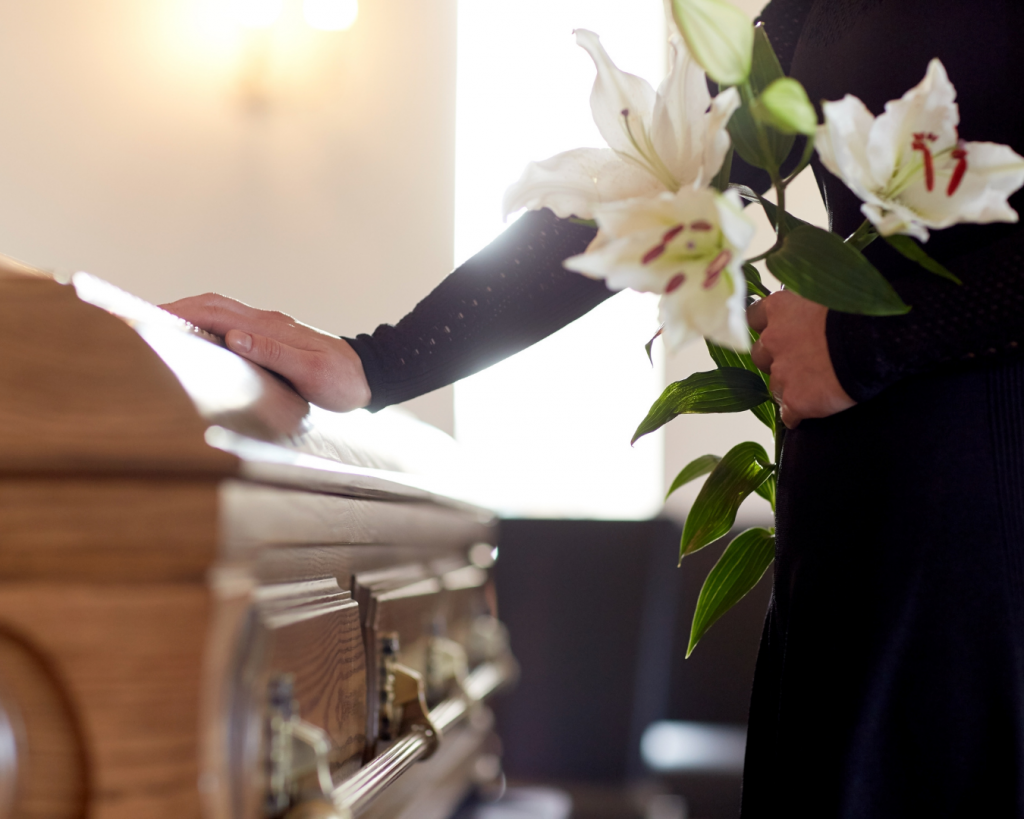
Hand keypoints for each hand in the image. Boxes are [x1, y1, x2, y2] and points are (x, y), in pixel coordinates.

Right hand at [160, 293, 371, 411]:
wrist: (370, 377)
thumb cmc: (342, 380)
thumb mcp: (311, 372)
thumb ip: (274, 354)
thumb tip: (234, 337)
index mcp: (270, 327)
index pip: (215, 311)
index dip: (180, 311)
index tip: (148, 315)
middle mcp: (266, 322)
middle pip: (211, 305)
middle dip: (175, 309)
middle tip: (140, 318)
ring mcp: (269, 329)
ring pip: (220, 313)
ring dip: (189, 316)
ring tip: (159, 328)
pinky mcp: (273, 339)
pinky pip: (231, 326)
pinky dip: (206, 327)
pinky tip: (196, 341)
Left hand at [747, 290, 854, 428]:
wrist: (875, 340)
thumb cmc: (859, 310)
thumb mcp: (827, 294)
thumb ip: (809, 304)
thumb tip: (810, 310)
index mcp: (780, 309)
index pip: (754, 317)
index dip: (766, 327)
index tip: (776, 331)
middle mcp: (773, 340)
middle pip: (760, 354)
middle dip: (774, 359)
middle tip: (800, 361)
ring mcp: (782, 372)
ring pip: (774, 386)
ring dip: (787, 387)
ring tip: (812, 388)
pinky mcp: (795, 400)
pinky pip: (788, 414)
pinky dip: (796, 414)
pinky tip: (809, 413)